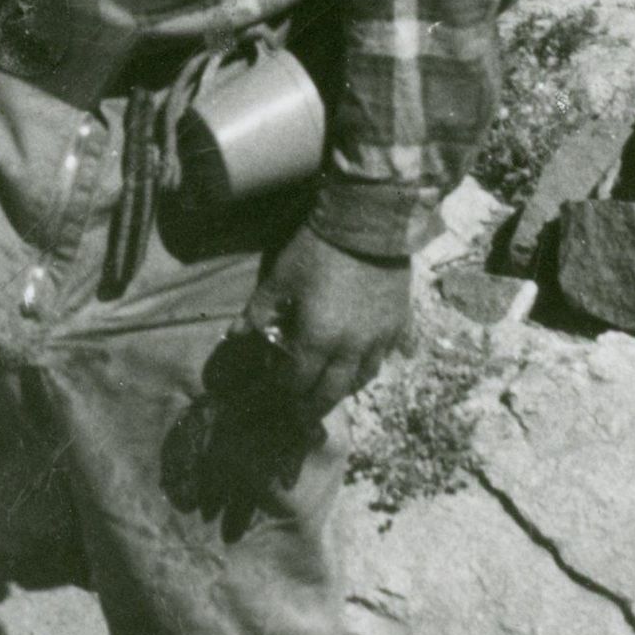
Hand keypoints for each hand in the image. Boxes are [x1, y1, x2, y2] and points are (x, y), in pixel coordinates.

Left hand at [246, 223, 412, 417]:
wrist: (367, 221)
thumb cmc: (316, 250)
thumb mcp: (280, 279)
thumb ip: (258, 312)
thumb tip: (234, 335)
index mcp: (317, 340)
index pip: (298, 381)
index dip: (284, 389)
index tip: (276, 388)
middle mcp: (351, 349)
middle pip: (332, 392)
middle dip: (314, 406)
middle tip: (302, 413)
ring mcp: (380, 338)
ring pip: (365, 377)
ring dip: (347, 387)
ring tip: (334, 387)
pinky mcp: (400, 322)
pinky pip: (393, 353)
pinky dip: (379, 361)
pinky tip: (372, 360)